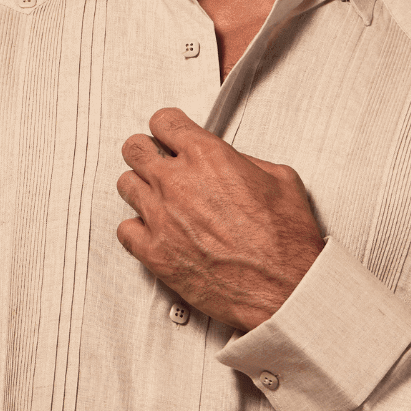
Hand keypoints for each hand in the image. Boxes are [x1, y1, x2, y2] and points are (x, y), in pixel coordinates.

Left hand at [117, 107, 324, 329]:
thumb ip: (245, 162)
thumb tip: (232, 161)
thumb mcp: (280, 179)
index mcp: (208, 158)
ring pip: (125, 185)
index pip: (164, 121)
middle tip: (156, 163)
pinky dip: (137, 229)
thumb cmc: (285, 242)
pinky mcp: (154, 252)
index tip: (169, 136)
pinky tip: (155, 231)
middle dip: (146, 153)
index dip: (167, 128)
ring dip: (140, 188)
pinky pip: (125, 229)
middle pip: (134, 149)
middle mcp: (178, 183)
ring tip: (157, 198)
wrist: (284, 288)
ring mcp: (161, 217)